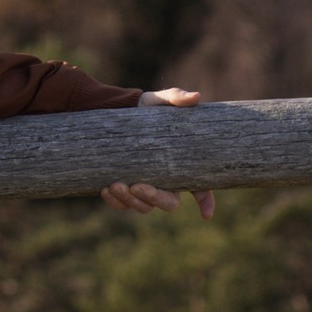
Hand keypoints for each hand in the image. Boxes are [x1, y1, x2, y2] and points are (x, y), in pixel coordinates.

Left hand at [99, 86, 215, 218]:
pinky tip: (105, 190)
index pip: (201, 188)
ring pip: (144, 207)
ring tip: (115, 185)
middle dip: (153, 198)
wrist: (120, 113)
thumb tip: (195, 97)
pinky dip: (115, 201)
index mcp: (183, 166)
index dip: (206, 202)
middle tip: (136, 186)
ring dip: (130, 201)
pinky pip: (123, 205)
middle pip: (168, 204)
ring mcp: (146, 188)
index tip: (206, 214)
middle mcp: (167, 182)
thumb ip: (177, 98)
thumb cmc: (149, 109)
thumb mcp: (162, 100)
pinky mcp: (127, 189)